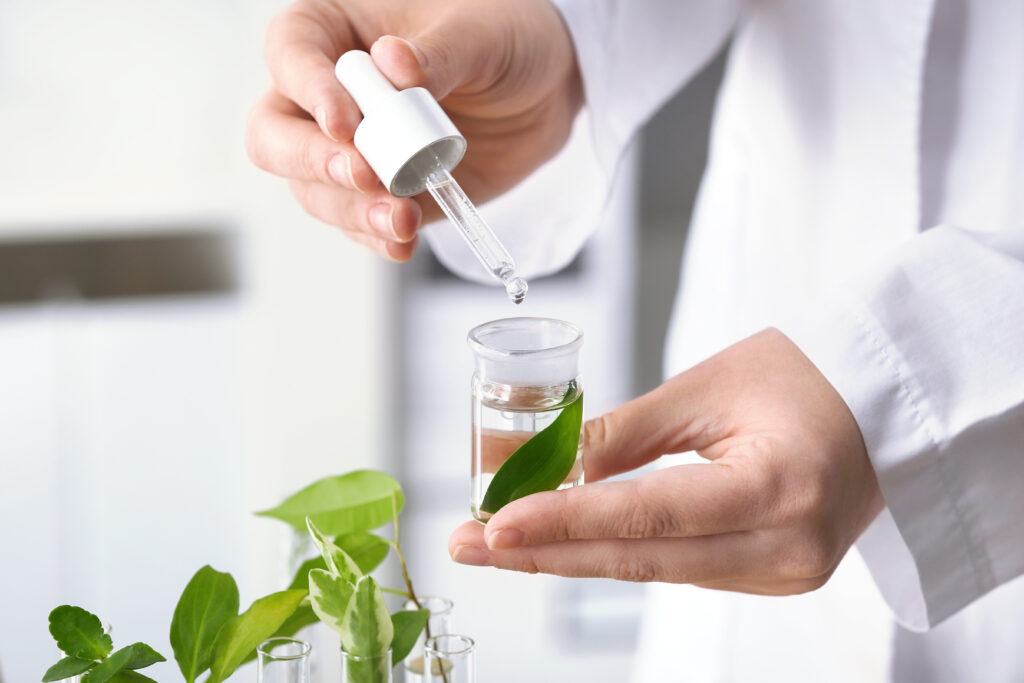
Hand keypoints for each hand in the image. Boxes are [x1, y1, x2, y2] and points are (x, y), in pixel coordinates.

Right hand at [245, 0, 580, 260]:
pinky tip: (402, 241)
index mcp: (333, 30)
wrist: (544, 94)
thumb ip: (439, 52)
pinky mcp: (378, 195)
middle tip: (366, 176)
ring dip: (351, 210)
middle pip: (275, 135)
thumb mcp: (481, 33)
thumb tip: (394, 64)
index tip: (347, 124)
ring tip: (402, 218)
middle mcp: (326, 95)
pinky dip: (376, 237)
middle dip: (313, 162)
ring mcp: (348, 152)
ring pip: (312, 190)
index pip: (290, 54)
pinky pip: (357, 223)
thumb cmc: (501, 38)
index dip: (309, 91)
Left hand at [449, 328, 883, 594]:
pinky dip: (623, 555)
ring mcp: (785, 570)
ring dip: (575, 557)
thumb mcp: (707, 387)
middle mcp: (787, 546)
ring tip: (502, 542)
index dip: (564, 523)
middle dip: (547, 554)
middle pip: (641, 561)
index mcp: (778, 486)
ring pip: (655, 572)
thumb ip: (625, 433)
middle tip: (470, 545)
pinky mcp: (775, 575)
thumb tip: (550, 468)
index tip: (494, 526)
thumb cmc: (805, 375)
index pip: (647, 517)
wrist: (882, 402)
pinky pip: (682, 570)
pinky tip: (568, 544)